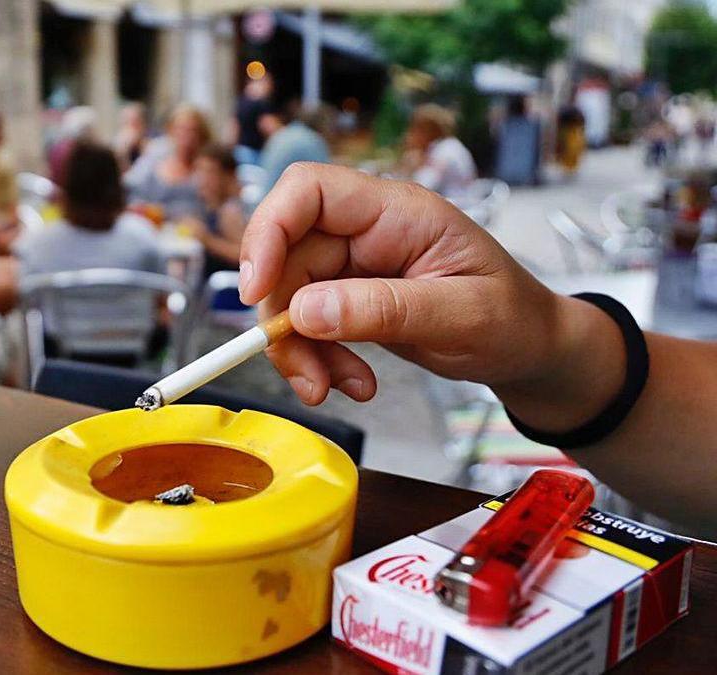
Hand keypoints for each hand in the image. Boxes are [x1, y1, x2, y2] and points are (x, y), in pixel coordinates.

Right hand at [238, 163, 621, 425]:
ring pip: (289, 295)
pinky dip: (316, 358)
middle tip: (306, 375)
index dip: (269, 230)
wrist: (530, 351)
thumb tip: (306, 311)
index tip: (256, 291)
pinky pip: (307, 323)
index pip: (310, 191)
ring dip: (298, 349)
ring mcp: (356, 265)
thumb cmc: (513, 321)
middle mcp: (368, 230)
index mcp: (398, 212)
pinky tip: (350, 382)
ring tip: (333, 388)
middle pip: (287, 254)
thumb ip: (385, 310)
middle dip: (283, 318)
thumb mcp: (462, 317)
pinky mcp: (350, 299)